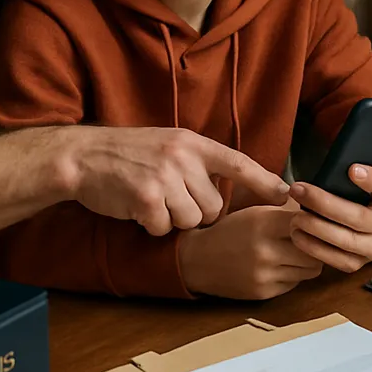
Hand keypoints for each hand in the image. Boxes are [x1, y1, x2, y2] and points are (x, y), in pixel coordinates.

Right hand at [60, 126, 289, 236]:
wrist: (84, 156)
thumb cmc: (130, 154)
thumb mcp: (170, 144)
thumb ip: (198, 162)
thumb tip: (232, 185)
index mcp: (193, 143)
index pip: (238, 162)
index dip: (264, 180)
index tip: (287, 195)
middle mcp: (183, 157)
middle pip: (215, 205)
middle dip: (199, 212)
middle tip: (174, 199)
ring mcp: (165, 177)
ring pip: (193, 220)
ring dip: (175, 220)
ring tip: (155, 201)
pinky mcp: (146, 198)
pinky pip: (166, 228)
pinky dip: (153, 227)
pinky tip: (139, 210)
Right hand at [178, 201, 322, 299]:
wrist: (199, 260)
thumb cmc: (231, 230)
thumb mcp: (256, 211)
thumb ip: (287, 211)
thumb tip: (319, 210)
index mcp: (264, 223)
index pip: (307, 223)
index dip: (315, 222)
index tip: (316, 221)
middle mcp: (265, 251)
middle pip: (315, 251)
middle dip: (317, 245)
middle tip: (312, 239)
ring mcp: (265, 275)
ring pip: (310, 270)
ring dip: (308, 261)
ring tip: (297, 252)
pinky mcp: (264, 293)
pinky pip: (295, 284)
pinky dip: (294, 275)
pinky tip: (281, 265)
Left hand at [288, 166, 371, 271]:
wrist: (368, 220)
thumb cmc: (359, 192)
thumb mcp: (362, 178)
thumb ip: (352, 171)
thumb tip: (332, 161)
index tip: (351, 169)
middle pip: (358, 217)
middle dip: (324, 203)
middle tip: (298, 190)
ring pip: (346, 240)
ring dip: (316, 227)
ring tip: (294, 216)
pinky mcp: (359, 263)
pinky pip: (336, 259)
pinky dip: (314, 247)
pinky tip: (298, 234)